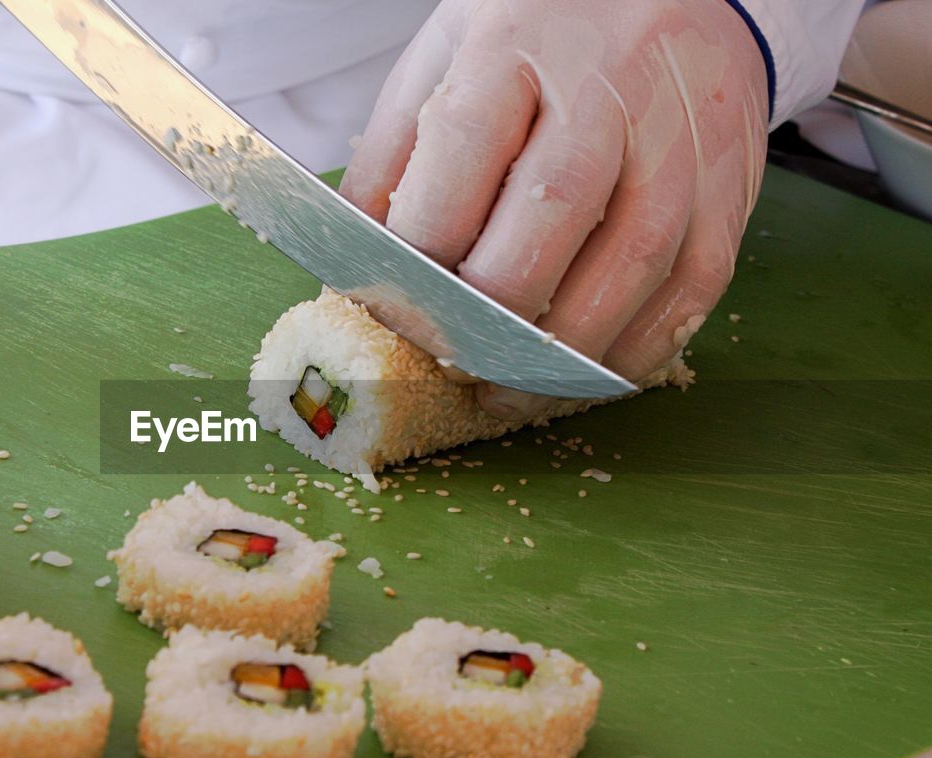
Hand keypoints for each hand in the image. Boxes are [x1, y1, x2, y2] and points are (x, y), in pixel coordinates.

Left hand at [341, 0, 768, 417]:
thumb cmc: (544, 28)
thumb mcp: (447, 54)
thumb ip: (397, 153)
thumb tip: (360, 262)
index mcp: (516, 42)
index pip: (460, 160)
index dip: (422, 254)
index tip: (399, 310)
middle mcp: (609, 81)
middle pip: (549, 218)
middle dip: (493, 314)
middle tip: (457, 360)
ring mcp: (680, 131)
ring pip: (634, 261)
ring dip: (568, 351)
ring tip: (514, 387)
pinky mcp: (731, 176)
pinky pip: (699, 280)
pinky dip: (645, 343)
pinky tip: (596, 370)